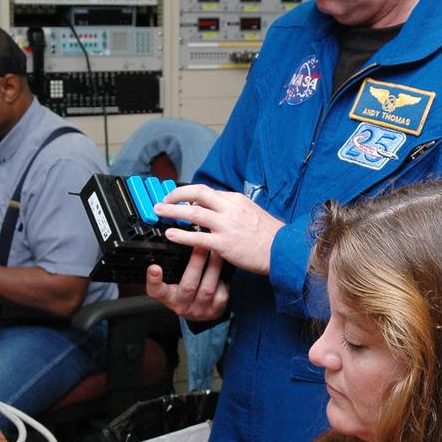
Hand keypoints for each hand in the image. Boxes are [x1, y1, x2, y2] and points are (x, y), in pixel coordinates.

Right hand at [146, 246, 229, 320]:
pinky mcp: (214, 313)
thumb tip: (178, 241)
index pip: (156, 290)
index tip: (154, 268)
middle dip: (196, 263)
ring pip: (207, 289)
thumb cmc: (185, 291)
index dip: (153, 280)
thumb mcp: (174, 281)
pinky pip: (221, 297)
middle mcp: (181, 306)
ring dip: (214, 268)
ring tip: (218, 251)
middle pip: (187, 286)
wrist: (200, 312)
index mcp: (168, 297)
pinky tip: (225, 272)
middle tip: (201, 244)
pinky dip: (223, 283)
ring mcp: (198, 311)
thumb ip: (174, 268)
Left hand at [154, 184, 282, 275]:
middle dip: (176, 195)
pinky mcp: (224, 244)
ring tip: (159, 213)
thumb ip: (232, 209)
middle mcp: (229, 208)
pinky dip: (181, 235)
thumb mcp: (251, 212)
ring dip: (172, 211)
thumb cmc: (268, 235)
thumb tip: (214, 209)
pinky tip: (170, 235)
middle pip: (197, 194)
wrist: (282, 250)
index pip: (207, 191)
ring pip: (193, 213)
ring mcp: (226, 226)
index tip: (178, 198)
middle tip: (162, 201)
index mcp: (235, 199)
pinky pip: (197, 238)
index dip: (189, 193)